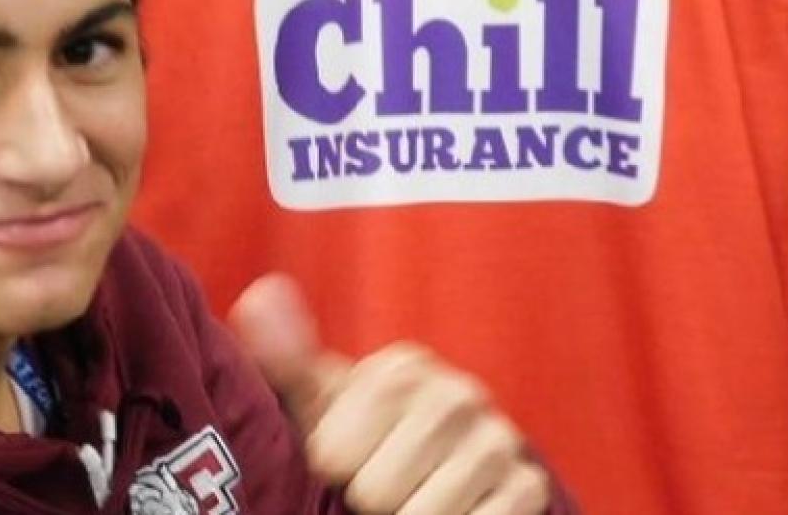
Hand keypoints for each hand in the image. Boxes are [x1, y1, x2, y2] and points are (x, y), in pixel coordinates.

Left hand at [229, 274, 550, 514]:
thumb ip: (287, 357)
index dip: (333, 467)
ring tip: (414, 496)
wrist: (445, 469)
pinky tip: (453, 509)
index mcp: (401, 369)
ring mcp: (497, 439)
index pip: (332, 453)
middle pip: (375, 491)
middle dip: (372, 497)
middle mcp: (457, 394)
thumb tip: (261, 294)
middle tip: (384, 480)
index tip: (346, 456)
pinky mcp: (527, 487)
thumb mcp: (321, 403)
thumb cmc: (368, 436)